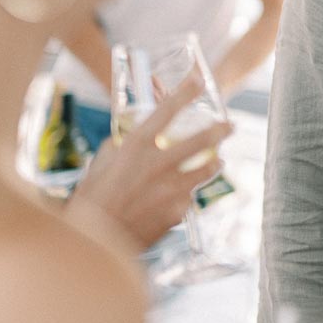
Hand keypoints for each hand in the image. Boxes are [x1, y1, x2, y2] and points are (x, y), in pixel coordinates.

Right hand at [67, 75, 231, 249]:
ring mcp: (171, 189)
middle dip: (220, 129)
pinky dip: (184, 195)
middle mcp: (157, 164)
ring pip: (207, 170)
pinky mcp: (178, 211)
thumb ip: (123, 144)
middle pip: (202, 139)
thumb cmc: (92, 200)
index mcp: (135, 147)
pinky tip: (173, 200)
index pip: (166, 111)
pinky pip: (189, 197)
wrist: (94, 242)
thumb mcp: (102, 163)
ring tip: (216, 160)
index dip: (185, 92)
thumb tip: (139, 133)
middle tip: (230, 125)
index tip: (198, 80)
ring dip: (213, 163)